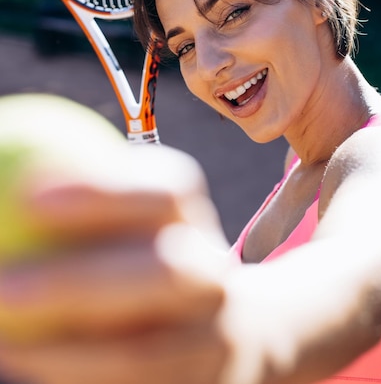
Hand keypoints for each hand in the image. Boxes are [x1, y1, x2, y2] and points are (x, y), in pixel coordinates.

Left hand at [0, 143, 232, 383]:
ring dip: (66, 354)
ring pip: (145, 354)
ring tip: (0, 340)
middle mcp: (211, 274)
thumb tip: (1, 144)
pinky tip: (20, 358)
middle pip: (166, 270)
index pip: (168, 191)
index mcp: (193, 216)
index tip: (27, 193)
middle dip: (81, 281)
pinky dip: (71, 380)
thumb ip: (74, 195)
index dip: (106, 192)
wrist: (232, 331)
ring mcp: (211, 340)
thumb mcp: (128, 220)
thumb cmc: (146, 256)